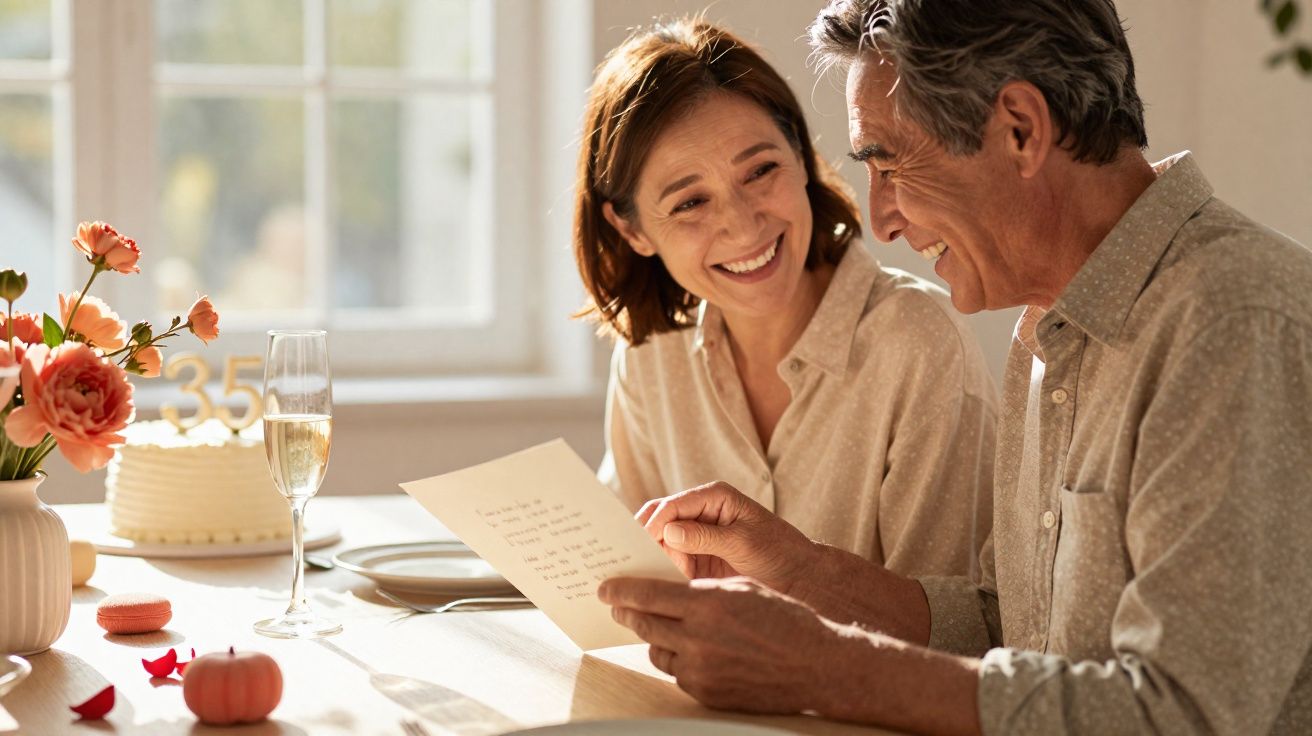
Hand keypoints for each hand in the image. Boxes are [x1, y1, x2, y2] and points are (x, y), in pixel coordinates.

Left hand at [600, 576, 984, 734]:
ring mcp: (701, 671)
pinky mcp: (707, 695)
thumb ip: (701, 588)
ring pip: (658, 651)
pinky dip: (679, 661)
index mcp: (706, 604)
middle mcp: (698, 639)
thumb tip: (667, 591)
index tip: (604, 588)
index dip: (621, 591)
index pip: (647, 595)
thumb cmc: (785, 618)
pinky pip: (679, 675)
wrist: (818, 665)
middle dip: (629, 613)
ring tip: (658, 628)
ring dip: (655, 638)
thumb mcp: (742, 588)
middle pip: (645, 624)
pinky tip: (689, 652)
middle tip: (618, 606)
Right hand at [636, 481, 817, 592]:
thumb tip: (669, 531)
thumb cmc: (779, 551)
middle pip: (661, 520)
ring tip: (642, 576)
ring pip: (661, 543)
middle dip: (646, 539)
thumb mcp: (744, 543)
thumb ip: (706, 537)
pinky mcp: (696, 557)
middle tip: (631, 560)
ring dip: (653, 558)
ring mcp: (697, 535)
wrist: (799, 577)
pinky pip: (670, 561)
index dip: (655, 522)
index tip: (641, 543)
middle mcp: (701, 512)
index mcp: (714, 496)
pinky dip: (662, 572)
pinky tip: (656, 585)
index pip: (674, 504)